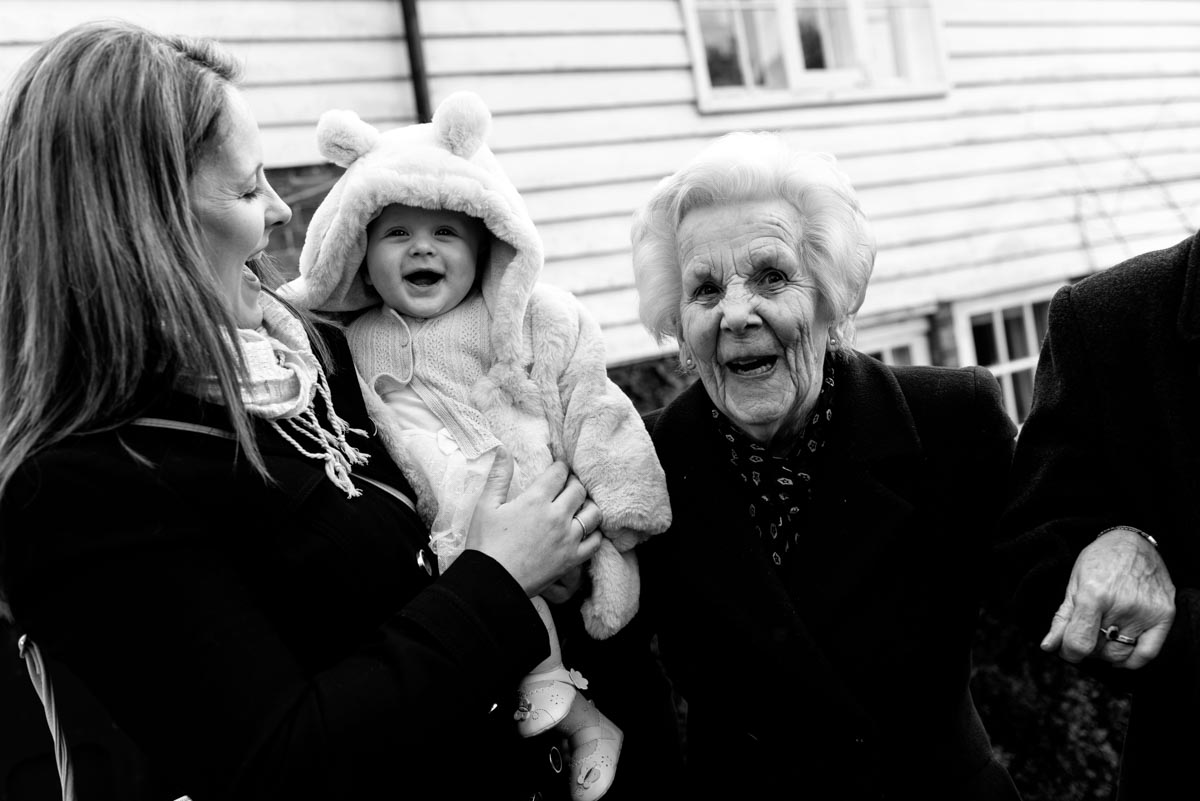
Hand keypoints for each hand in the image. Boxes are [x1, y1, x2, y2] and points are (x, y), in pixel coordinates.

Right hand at [466, 449, 602, 597]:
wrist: (491, 583)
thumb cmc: (485, 544)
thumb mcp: (486, 506)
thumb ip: (498, 476)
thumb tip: (503, 449)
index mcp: (536, 500)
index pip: (559, 472)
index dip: (559, 467)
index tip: (557, 469)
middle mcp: (557, 516)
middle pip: (579, 489)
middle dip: (574, 483)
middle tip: (566, 486)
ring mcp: (568, 539)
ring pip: (593, 513)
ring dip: (588, 505)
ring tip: (578, 506)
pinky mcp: (572, 559)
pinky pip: (595, 542)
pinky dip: (594, 533)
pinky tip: (585, 530)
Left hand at [1041, 528, 1174, 668]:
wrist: (1132, 542)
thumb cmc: (1099, 560)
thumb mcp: (1073, 584)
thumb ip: (1061, 618)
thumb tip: (1048, 647)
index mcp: (1094, 595)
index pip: (1079, 643)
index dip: (1068, 652)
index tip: (1067, 649)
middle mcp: (1122, 606)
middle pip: (1098, 650)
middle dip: (1086, 648)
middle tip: (1085, 634)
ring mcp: (1145, 612)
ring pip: (1120, 654)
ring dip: (1106, 653)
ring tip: (1101, 636)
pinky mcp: (1164, 615)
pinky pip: (1147, 653)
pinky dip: (1131, 661)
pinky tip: (1119, 654)